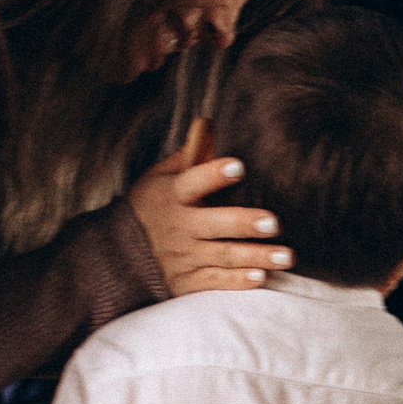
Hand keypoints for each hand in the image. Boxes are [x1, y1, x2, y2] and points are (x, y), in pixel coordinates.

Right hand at [126, 118, 292, 295]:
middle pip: (215, 224)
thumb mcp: (161, 178)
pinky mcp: (185, 281)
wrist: (116, 256)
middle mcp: (179, 226)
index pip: (193, 182)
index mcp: (173, 195)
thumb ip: (189, 155)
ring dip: (256, 256)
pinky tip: (261, 277)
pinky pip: (214, 281)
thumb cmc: (150, 208)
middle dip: (244, 223)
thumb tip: (207, 123)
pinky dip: (237, 281)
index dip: (214, 174)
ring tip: (286, 256)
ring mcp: (183, 256)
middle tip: (273, 223)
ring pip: (223, 256)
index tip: (238, 166)